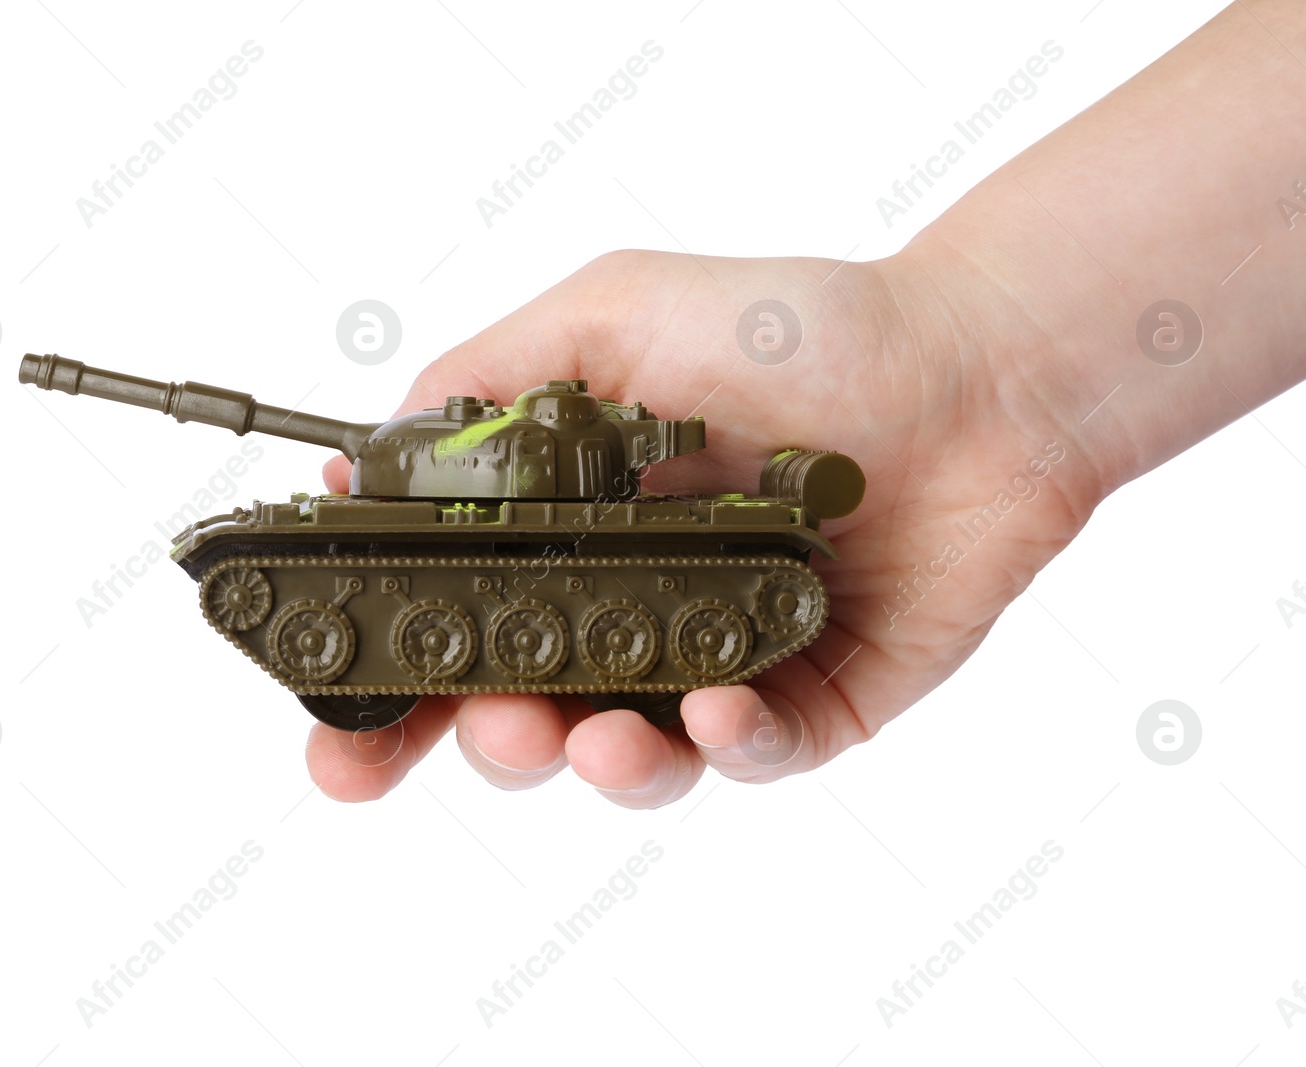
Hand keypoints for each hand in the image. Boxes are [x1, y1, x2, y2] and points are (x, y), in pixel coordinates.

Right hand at [305, 248, 1107, 805]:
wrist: (973, 370)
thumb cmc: (797, 329)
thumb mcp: (612, 313)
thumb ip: (488, 380)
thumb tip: (363, 461)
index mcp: (567, 527)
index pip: (451, 619)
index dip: (380, 681)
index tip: (332, 723)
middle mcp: (630, 604)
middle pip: (517, 714)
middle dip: (472, 744)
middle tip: (479, 724)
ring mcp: (717, 659)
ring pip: (625, 759)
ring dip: (591, 763)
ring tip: (590, 735)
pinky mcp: (812, 701)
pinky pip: (750, 755)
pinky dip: (720, 743)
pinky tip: (710, 707)